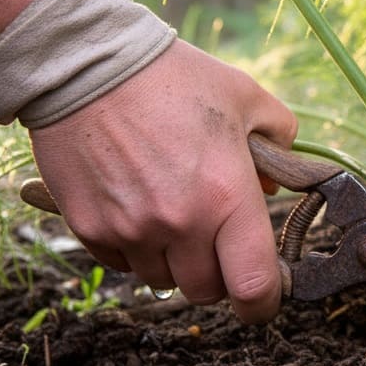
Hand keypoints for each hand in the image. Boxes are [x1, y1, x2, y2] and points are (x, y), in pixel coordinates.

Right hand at [28, 40, 297, 322]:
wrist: (86, 65)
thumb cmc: (173, 78)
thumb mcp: (246, 97)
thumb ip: (279, 142)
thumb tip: (276, 187)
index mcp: (227, 196)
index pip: (254, 286)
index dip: (264, 301)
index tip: (266, 295)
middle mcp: (180, 223)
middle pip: (208, 291)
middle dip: (220, 273)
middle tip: (219, 238)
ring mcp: (131, 230)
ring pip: (164, 280)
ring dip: (176, 260)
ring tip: (175, 212)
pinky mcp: (90, 228)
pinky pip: (123, 264)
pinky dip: (136, 249)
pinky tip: (139, 207)